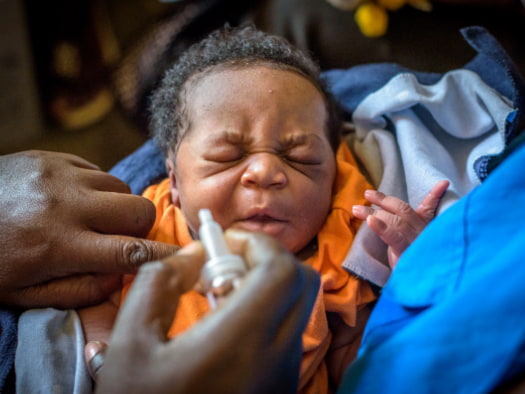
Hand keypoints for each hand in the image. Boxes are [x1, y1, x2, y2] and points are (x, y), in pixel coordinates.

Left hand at [0, 150, 178, 307]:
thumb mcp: (25, 293)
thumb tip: (121, 275)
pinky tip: (74, 200)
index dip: (163, 256)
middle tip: (123, 238)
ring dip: (117, 207)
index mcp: (59, 245)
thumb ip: (81, 289)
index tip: (182, 257)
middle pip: (139, 210)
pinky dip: (96, 189)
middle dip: (141, 228)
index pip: (130, 252)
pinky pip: (98, 172)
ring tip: (93, 218)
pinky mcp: (54, 157)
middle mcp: (66, 205)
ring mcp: (60, 174)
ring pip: (122, 188)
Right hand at [89, 231, 319, 393]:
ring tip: (216, 295)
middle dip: (265, 258)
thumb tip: (193, 254)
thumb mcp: (131, 343)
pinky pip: (287, 331)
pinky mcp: (282, 385)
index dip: (256, 242)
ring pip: (296, 306)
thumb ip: (157, 283)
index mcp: (241, 343)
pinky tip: (223, 324)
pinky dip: (265, 310)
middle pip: (300, 282)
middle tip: (223, 264)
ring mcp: (285, 375)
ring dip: (265, 283)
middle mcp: (277, 358)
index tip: (222, 243)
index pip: (281, 270)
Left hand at [352, 180, 448, 268]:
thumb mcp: (412, 253)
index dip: (435, 195)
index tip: (443, 182)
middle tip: (367, 194)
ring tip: (355, 209)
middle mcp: (424, 233)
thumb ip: (404, 238)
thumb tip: (388, 227)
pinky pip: (393, 236)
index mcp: (427, 232)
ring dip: (373, 211)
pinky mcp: (409, 252)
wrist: (421, 294)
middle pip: (404, 210)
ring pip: (395, 220)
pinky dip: (381, 226)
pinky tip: (368, 220)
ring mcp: (417, 241)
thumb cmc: (415, 273)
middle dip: (385, 200)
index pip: (430, 210)